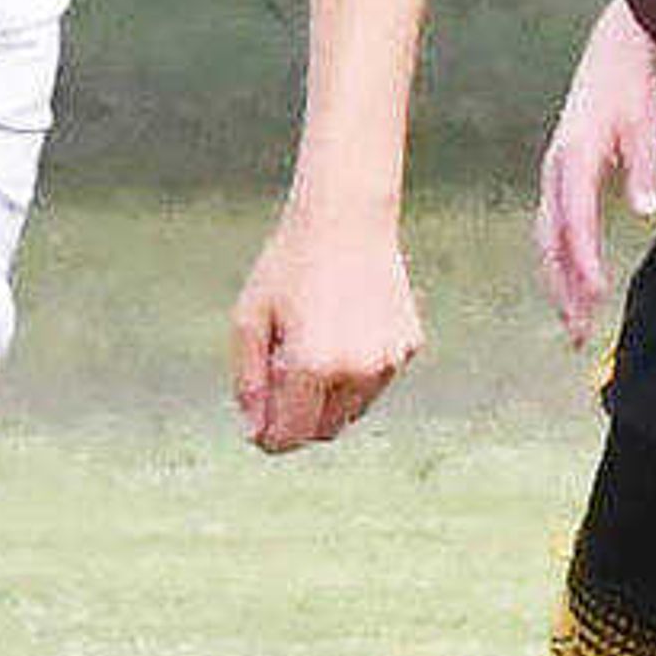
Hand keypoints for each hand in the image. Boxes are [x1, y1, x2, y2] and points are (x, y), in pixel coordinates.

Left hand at [229, 204, 424, 452]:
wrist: (346, 218)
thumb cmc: (289, 265)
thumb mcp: (249, 319)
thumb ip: (248, 380)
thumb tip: (255, 431)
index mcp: (311, 366)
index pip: (289, 435)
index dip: (269, 437)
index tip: (259, 422)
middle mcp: (355, 371)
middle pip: (323, 431)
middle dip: (298, 420)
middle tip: (280, 379)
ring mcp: (387, 360)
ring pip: (352, 410)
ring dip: (328, 398)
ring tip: (310, 347)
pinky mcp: (408, 346)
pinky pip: (375, 380)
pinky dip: (355, 371)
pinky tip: (341, 327)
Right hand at [534, 1, 655, 345]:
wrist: (613, 56)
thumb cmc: (634, 93)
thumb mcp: (646, 127)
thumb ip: (643, 170)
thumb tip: (645, 211)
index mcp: (574, 158)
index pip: (575, 219)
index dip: (583, 259)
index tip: (596, 294)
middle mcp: (555, 170)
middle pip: (552, 239)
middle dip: (564, 287)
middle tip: (579, 332)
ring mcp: (552, 175)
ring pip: (548, 239)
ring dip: (559, 282)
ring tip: (575, 324)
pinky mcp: (558, 179)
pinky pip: (553, 229)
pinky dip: (560, 261)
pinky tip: (573, 287)